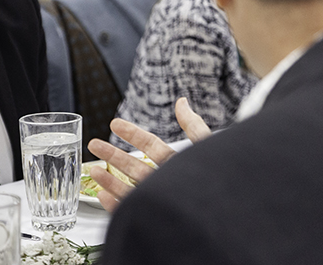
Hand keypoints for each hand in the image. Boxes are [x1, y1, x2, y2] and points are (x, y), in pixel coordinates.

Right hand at [86, 97, 210, 211]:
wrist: (229, 218)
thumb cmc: (222, 180)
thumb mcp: (208, 147)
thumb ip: (193, 126)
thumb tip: (182, 102)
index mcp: (178, 163)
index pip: (151, 145)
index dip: (133, 133)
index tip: (115, 124)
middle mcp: (167, 182)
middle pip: (135, 166)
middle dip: (113, 155)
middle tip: (93, 144)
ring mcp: (161, 201)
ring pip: (130, 188)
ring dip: (109, 179)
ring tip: (92, 168)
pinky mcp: (157, 221)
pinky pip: (132, 211)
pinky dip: (115, 204)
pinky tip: (103, 195)